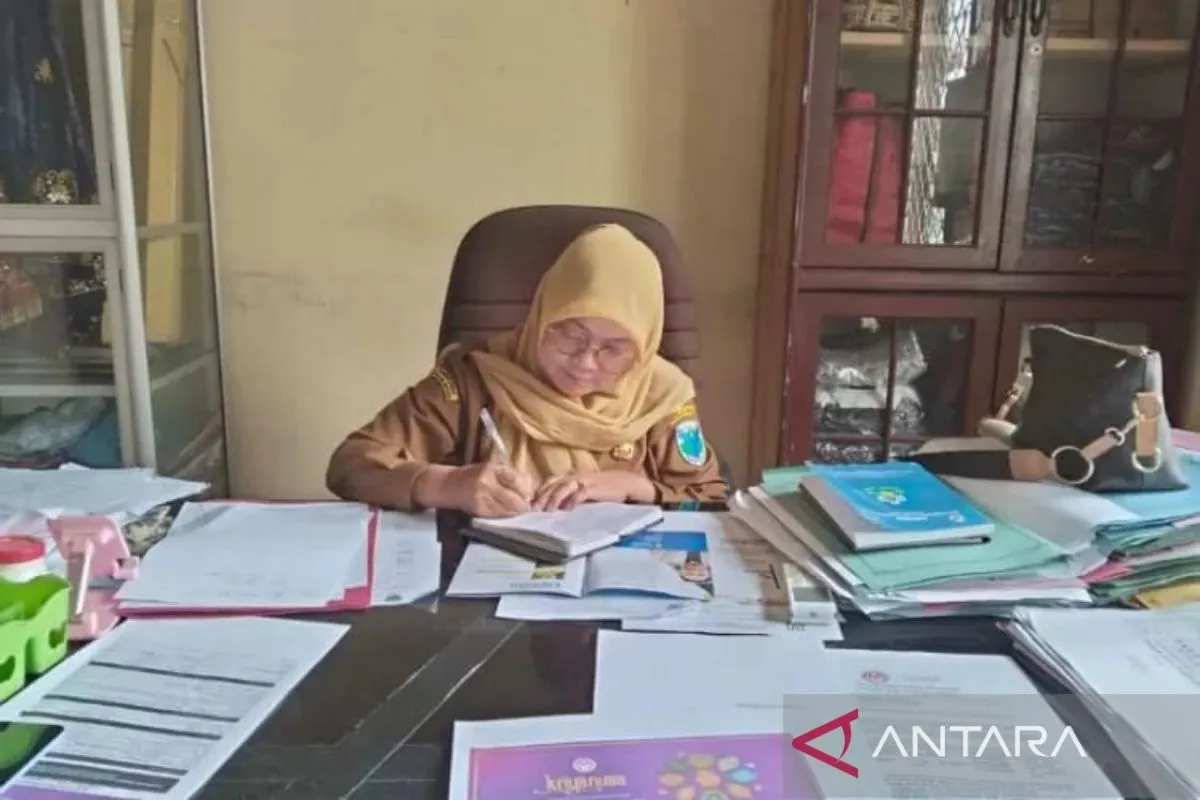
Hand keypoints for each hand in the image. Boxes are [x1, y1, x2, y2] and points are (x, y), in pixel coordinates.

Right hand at [434, 462, 535, 517]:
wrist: (447, 485)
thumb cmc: (472, 475)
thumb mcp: (491, 468)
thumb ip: (510, 477)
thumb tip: (530, 493)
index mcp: (492, 468)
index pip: (518, 481)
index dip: (527, 491)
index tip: (531, 496)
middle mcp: (487, 483)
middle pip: (515, 499)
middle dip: (523, 506)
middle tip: (527, 508)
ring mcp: (482, 498)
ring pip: (508, 510)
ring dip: (515, 513)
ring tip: (517, 512)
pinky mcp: (478, 510)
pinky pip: (498, 516)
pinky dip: (505, 516)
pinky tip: (506, 515)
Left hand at [532, 470, 652, 510]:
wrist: (628, 484)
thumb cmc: (607, 489)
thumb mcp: (587, 489)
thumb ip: (573, 495)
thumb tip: (557, 508)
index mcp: (573, 476)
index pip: (551, 482)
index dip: (540, 492)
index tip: (531, 505)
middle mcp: (576, 476)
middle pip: (553, 485)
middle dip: (542, 498)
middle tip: (533, 511)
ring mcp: (585, 481)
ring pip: (563, 488)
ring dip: (553, 499)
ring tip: (546, 512)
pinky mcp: (594, 487)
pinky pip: (580, 493)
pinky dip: (572, 500)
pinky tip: (566, 510)